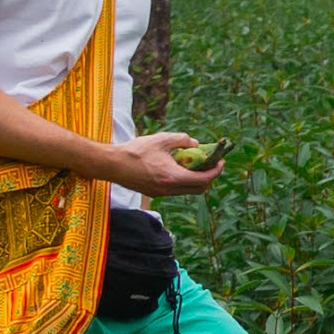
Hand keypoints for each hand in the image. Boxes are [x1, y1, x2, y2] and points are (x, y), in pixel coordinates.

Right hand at [102, 132, 220, 196]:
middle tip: (211, 163)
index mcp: (173, 178)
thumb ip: (182, 140)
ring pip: (187, 191)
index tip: (221, 161)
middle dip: (209, 176)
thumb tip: (196, 143)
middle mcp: (168, 190)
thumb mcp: (162, 139)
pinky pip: (176, 190)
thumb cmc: (135, 151)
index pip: (203, 180)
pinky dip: (183, 181)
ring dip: (196, 179)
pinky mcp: (154, 193)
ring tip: (196, 163)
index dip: (215, 171)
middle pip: (198, 189)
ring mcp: (161, 194)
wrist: (112, 164)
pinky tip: (180, 167)